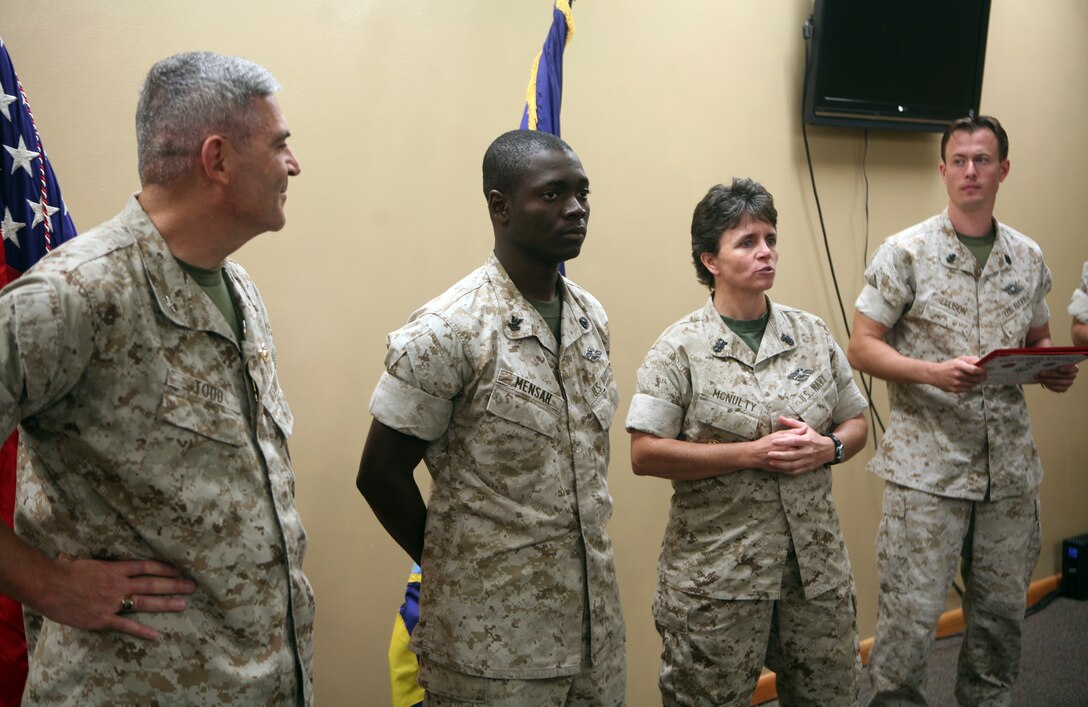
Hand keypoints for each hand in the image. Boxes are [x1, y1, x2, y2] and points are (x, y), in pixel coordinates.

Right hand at [35, 557, 195, 640]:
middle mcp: (118, 584)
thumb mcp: (81, 562)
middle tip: (192, 586)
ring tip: (183, 604)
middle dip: (174, 585)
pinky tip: (156, 634)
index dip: (164, 568)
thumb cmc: (61, 572)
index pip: (146, 566)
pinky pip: (126, 625)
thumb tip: (70, 557)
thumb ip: (87, 563)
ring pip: (145, 602)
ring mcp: (112, 602)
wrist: (48, 585)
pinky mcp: (102, 618)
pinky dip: (142, 630)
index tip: (179, 570)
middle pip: (152, 583)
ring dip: (166, 603)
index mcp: (114, 569)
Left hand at [762, 417, 832, 475]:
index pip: (794, 441)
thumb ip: (792, 423)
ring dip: (781, 465)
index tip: (773, 441)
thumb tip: (780, 417)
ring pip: (794, 465)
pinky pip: (797, 471)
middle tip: (768, 453)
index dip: (783, 441)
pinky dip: (788, 471)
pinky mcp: (809, 467)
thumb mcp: (806, 427)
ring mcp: (808, 460)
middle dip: (780, 455)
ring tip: (771, 462)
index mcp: (807, 440)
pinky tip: (779, 469)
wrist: (829, 449)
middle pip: (792, 455)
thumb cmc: (814, 436)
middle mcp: (808, 451)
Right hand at [927, 356, 985, 392]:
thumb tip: (980, 362)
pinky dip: (970, 386)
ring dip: (975, 382)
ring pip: (973, 385)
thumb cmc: (946, 366)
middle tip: (983, 376)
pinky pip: (967, 389)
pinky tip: (967, 382)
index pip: (975, 370)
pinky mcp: (954, 390)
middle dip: (982, 377)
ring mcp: (956, 383)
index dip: (982, 371)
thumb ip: (970, 360)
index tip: (985, 371)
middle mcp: (957, 375)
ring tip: (973, 379)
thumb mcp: (958, 360)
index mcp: (959, 366)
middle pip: (976, 379)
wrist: (933, 374)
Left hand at [1037, 364, 1078, 392]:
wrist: (1048, 374)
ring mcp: (1069, 383)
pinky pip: (1059, 389)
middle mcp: (1072, 375)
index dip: (1067, 369)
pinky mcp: (1064, 388)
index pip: (1074, 369)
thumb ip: (1052, 362)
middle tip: (1042, 373)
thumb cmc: (1052, 365)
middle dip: (1052, 374)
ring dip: (1050, 380)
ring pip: (1062, 382)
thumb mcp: (1052, 362)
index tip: (1059, 368)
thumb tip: (1045, 363)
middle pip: (1066, 376)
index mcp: (1073, 367)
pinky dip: (1051, 386)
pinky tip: (1045, 383)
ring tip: (1041, 378)